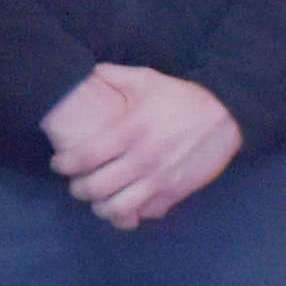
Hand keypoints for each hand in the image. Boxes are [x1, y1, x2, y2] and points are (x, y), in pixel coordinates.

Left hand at [44, 63, 243, 229]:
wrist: (227, 116)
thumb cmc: (183, 99)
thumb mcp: (148, 80)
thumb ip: (116, 76)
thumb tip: (91, 71)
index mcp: (130, 131)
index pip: (85, 157)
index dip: (65, 165)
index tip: (58, 164)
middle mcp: (142, 160)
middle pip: (96, 189)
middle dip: (78, 190)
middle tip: (76, 184)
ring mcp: (160, 181)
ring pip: (118, 209)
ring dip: (101, 208)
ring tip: (98, 200)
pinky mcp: (175, 194)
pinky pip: (145, 214)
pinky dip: (131, 214)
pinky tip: (125, 205)